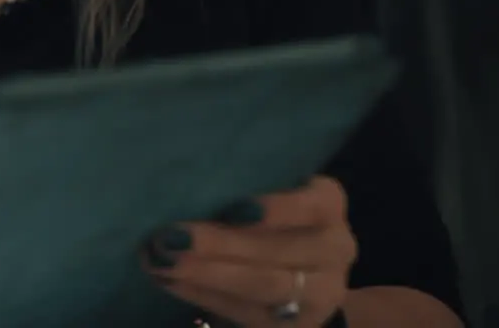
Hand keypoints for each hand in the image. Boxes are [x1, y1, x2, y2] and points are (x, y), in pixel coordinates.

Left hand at [145, 176, 355, 327]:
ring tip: (164, 262)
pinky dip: (204, 294)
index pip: (309, 203)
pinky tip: (170, 282)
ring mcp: (321, 292)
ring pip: (264, 285)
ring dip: (207, 273)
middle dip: (220, 244)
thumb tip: (179, 185)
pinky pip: (247, 311)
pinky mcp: (297, 323)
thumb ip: (239, 191)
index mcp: (327, 204)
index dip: (276, 208)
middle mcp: (335, 247)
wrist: (308, 278)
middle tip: (171, 237)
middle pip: (278, 250)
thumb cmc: (270, 218)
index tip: (235, 208)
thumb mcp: (269, 196)